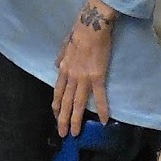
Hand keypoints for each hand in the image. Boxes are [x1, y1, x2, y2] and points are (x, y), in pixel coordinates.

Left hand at [52, 0, 114, 136]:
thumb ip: (61, 57)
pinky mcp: (97, 77)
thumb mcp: (64, 45)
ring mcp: (83, 79)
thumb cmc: (79, 32)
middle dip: (62, 119)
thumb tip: (56, 65)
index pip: (58, 92)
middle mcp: (71, 77)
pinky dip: (103, 109)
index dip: (56, 105)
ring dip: (75, 119)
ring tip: (75, 133)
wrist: (91, 27)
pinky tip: (105, 121)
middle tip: (62, 133)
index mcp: (63, 69)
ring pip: (77, 104)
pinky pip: (100, 97)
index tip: (55, 115)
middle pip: (65, 102)